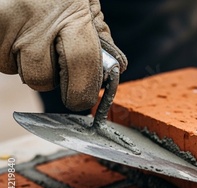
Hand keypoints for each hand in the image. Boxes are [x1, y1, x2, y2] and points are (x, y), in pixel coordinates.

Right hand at [0, 0, 126, 110]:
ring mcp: (10, 20)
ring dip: (22, 63)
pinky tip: (14, 35)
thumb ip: (100, 38)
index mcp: (75, 16)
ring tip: (30, 36)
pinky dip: (4, 54)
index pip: (82, 64)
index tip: (80, 99)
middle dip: (48, 78)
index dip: (81, 91)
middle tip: (51, 57)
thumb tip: (114, 70)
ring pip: (14, 71)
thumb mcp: (88, 6)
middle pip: (42, 79)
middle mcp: (40, 19)